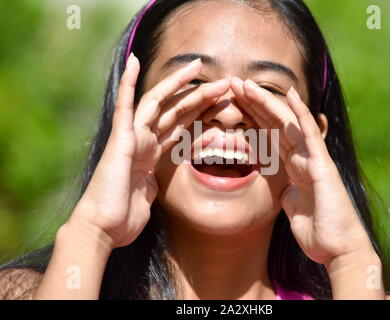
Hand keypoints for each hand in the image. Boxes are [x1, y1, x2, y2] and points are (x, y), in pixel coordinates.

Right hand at [68, 56, 229, 248]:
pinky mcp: (120, 140)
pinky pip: (124, 107)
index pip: (180, 125)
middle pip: (175, 110)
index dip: (200, 111)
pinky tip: (134, 62)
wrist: (104, 229)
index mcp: (151, 153)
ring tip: (199, 65)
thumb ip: (153, 181)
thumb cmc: (124, 216)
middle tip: (224, 82)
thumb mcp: (148, 195)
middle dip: (199, 95)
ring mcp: (131, 138)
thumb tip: (156, 179)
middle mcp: (143, 141)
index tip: (220, 100)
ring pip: (159, 104)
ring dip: (179, 84)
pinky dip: (127, 83)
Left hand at [230, 77, 375, 265]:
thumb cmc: (317, 230)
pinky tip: (289, 95)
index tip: (230, 103)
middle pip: (273, 124)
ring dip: (266, 102)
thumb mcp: (292, 207)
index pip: (267, 135)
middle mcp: (301, 157)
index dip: (250, 117)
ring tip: (245, 84)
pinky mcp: (322, 165)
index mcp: (292, 166)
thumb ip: (287, 192)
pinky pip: (310, 135)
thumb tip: (282, 189)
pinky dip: (300, 114)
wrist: (337, 249)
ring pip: (286, 124)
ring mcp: (312, 158)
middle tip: (231, 84)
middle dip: (252, 104)